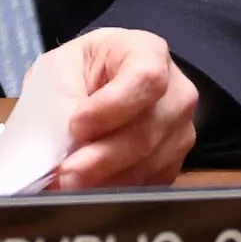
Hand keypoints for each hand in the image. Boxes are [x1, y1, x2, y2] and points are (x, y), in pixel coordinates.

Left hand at [50, 28, 197, 189]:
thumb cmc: (79, 72)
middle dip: (103, 156)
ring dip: (106, 179)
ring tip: (69, 184)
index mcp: (148, 52)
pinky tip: (88, 189)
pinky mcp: (173, 163)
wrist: (94, 86)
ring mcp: (180, 130)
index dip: (112, 106)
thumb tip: (60, 146)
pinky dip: (115, 189)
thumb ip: (63, 101)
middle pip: (149, 129)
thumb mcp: (60, 70)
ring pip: (149, 162)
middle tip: (67, 172)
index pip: (146, 79)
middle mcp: (176, 92)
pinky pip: (149, 182)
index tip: (76, 124)